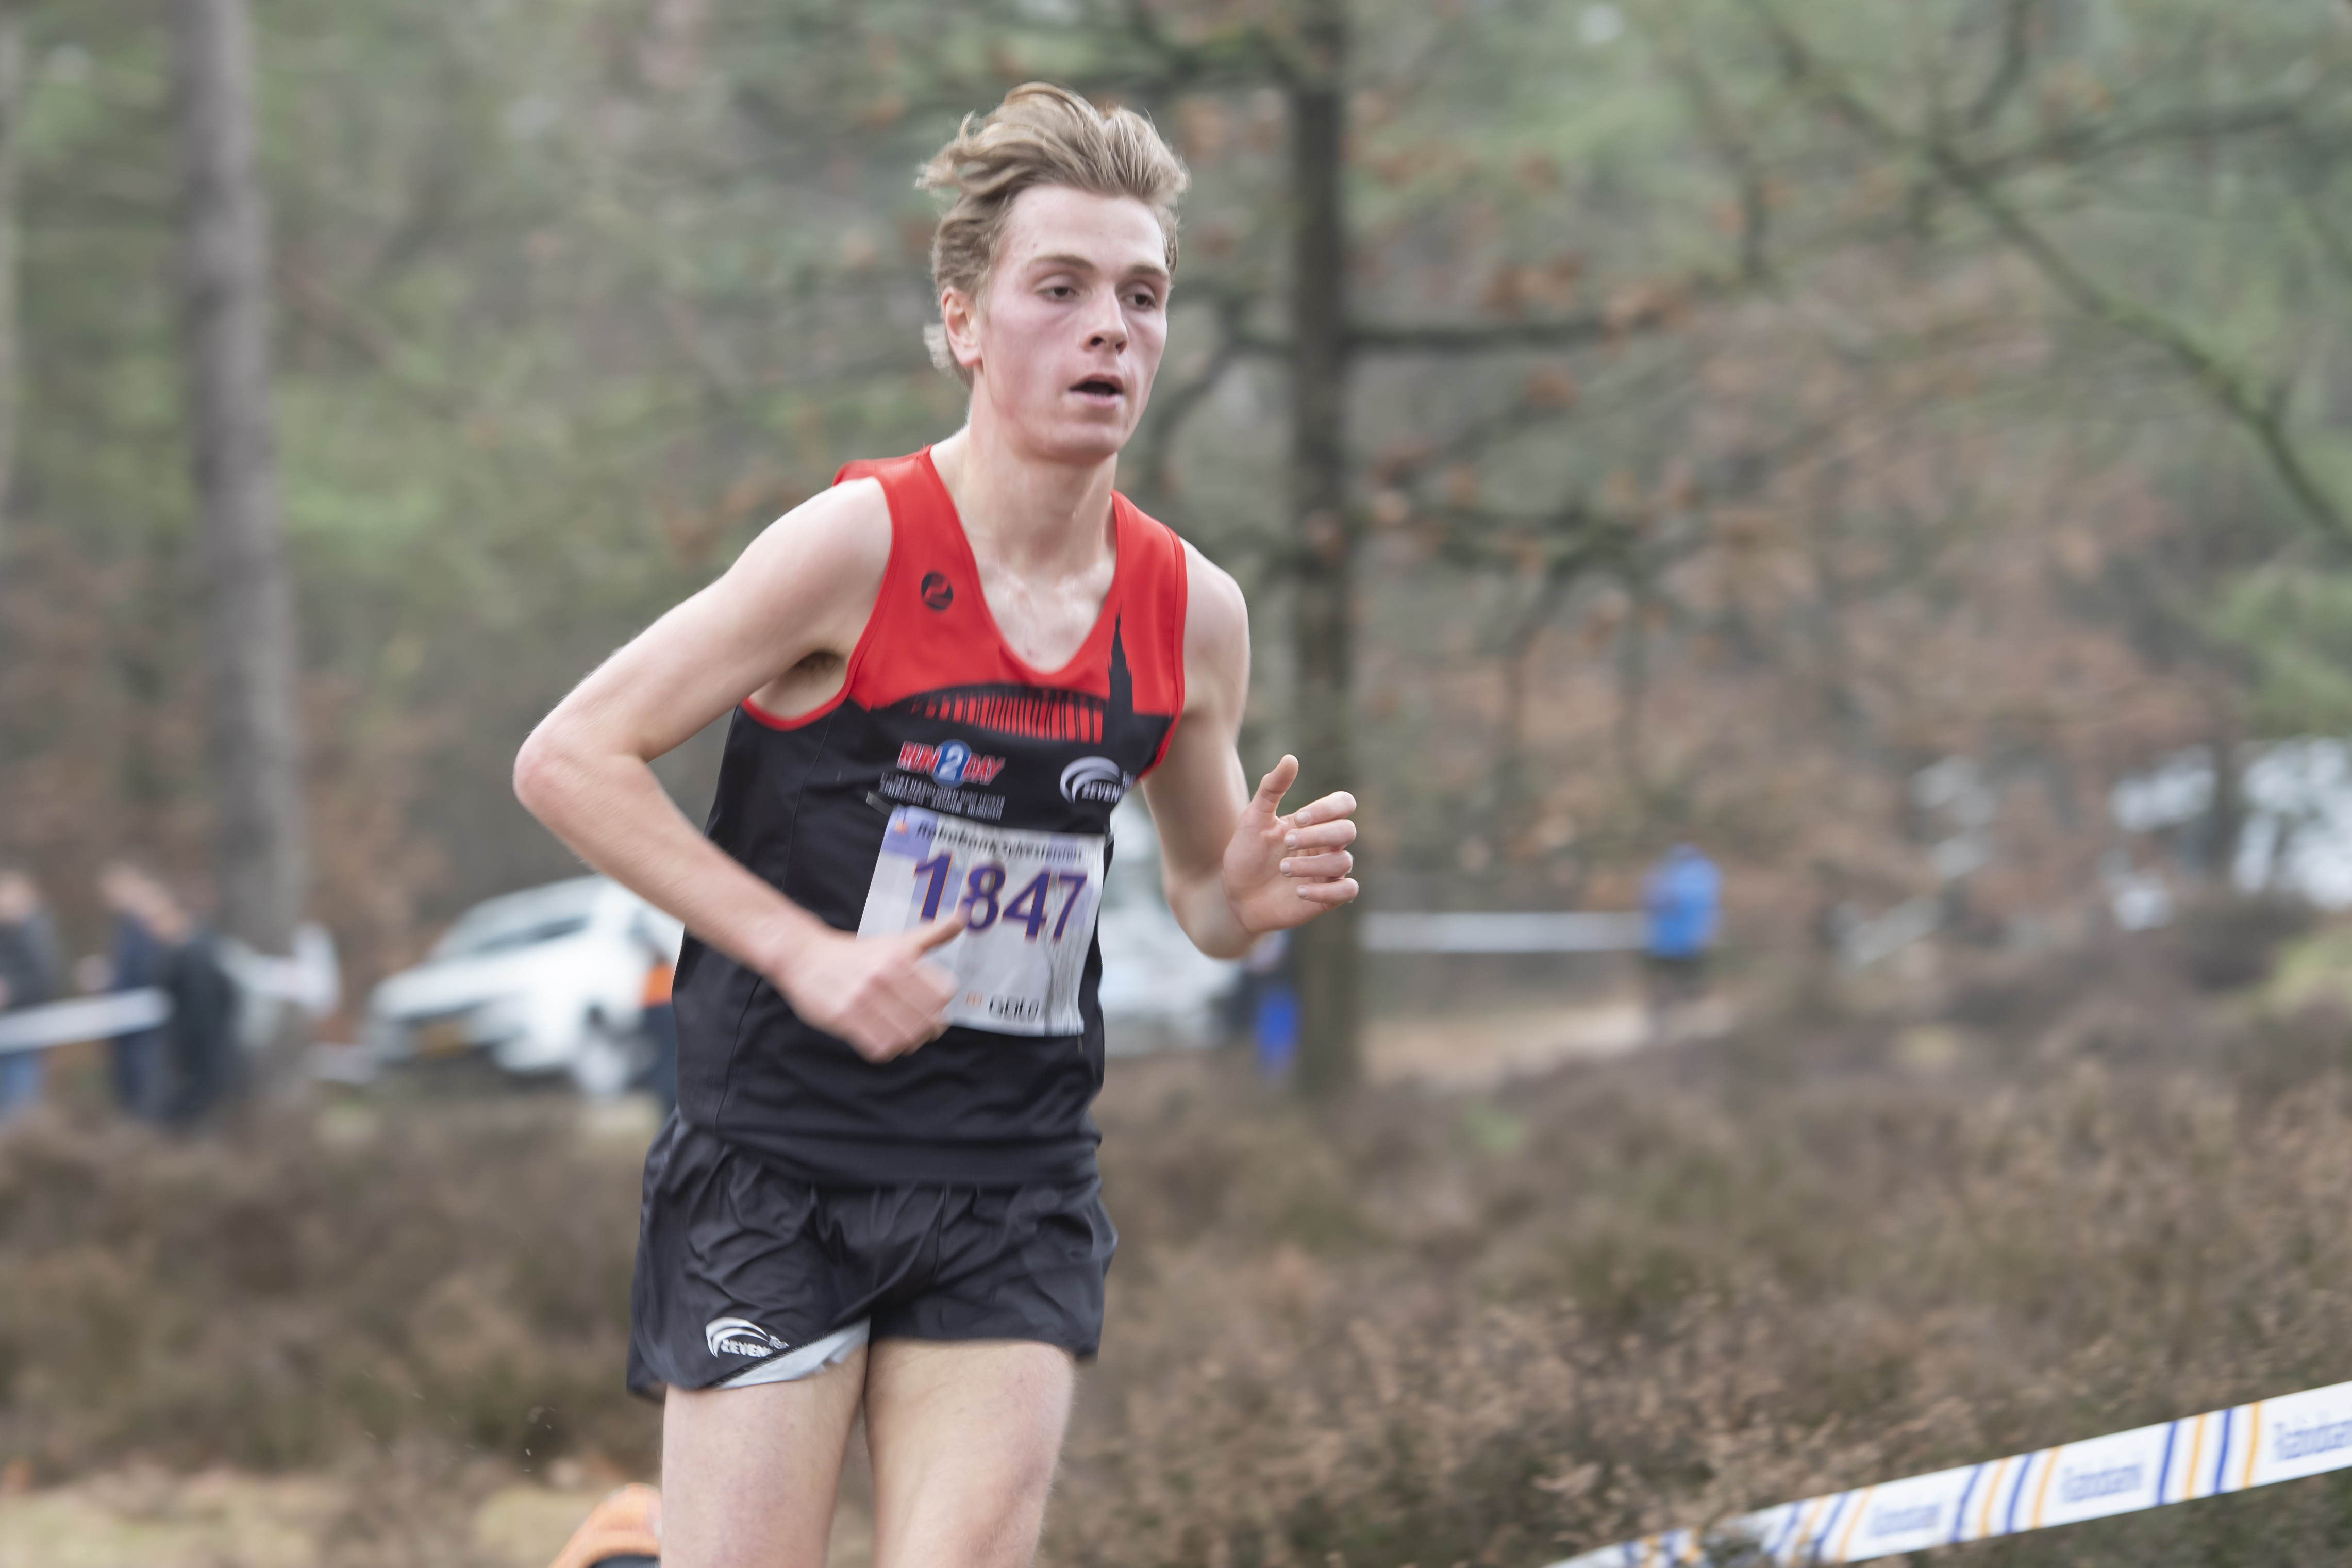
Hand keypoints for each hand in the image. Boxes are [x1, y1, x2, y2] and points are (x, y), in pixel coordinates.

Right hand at [775, 913, 966, 1062]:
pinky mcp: (844, 1019)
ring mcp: (862, 1000)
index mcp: (899, 958)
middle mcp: (883, 978)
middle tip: (922, 1027)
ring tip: (904, 1036)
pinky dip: (887, 1049)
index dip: (943, 1004)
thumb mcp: (896, 941)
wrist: (805, 957)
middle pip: (927, 1019)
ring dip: (909, 1042)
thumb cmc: (854, 952)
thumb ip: (931, 934)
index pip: (942, 993)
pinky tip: (883, 1040)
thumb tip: (962, 918)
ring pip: (905, 1037)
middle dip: (929, 1028)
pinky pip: (878, 1048)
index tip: (935, 1006)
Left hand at [1221, 754, 1358, 935]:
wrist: (1235, 895)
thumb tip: (1290, 758)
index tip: (1298, 818)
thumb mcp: (1253, 819)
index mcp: (1313, 822)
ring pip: (1344, 862)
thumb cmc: (1246, 854)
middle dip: (1319, 835)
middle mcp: (1326, 845)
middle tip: (1286, 843)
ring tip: (1284, 869)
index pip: (1343, 804)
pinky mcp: (1327, 898)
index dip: (1327, 809)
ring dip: (1312, 864)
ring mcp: (1328, 871)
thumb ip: (1271, 789)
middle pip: (1348, 831)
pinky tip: (1299, 891)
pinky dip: (1326, 891)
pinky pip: (1348, 891)